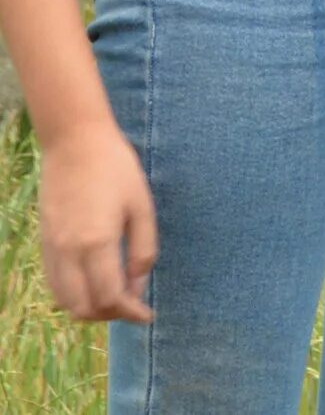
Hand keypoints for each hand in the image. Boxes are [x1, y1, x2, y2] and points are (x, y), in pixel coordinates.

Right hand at [38, 125, 154, 322]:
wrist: (74, 143)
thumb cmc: (116, 169)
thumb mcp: (142, 207)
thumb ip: (142, 250)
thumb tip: (138, 286)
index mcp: (96, 242)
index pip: (109, 297)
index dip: (129, 313)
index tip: (147, 315)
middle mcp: (68, 251)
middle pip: (83, 307)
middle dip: (110, 315)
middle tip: (133, 306)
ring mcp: (51, 248)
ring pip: (64, 300)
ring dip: (90, 308)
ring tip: (117, 297)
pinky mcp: (43, 242)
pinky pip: (54, 283)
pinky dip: (73, 294)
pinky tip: (95, 283)